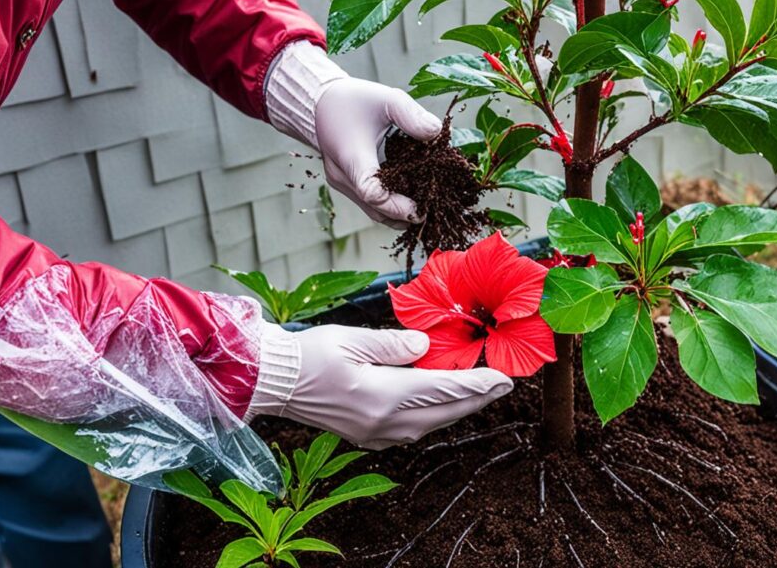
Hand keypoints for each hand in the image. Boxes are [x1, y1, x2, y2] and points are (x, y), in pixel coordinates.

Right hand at [246, 325, 513, 449]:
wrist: (272, 381)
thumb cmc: (308, 355)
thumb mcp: (353, 339)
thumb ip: (394, 345)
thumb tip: (426, 346)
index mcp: (382, 395)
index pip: (443, 389)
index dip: (477, 384)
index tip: (504, 379)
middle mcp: (383, 421)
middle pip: (444, 413)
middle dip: (476, 399)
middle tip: (501, 386)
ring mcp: (374, 433)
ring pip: (431, 425)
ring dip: (457, 409)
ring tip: (478, 393)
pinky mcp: (366, 435)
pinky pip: (412, 430)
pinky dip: (434, 417)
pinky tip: (440, 405)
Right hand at [265, 42, 441, 227]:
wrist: (321, 103)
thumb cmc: (353, 99)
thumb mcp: (386, 98)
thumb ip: (410, 114)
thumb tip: (435, 132)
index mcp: (352, 156)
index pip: (371, 191)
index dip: (396, 205)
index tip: (420, 209)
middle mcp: (343, 176)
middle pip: (374, 208)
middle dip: (403, 215)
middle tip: (431, 212)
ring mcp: (343, 183)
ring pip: (372, 211)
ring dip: (397, 216)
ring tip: (426, 210)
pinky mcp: (347, 184)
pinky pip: (369, 203)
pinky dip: (390, 206)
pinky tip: (411, 201)